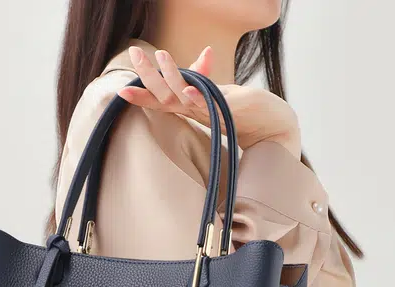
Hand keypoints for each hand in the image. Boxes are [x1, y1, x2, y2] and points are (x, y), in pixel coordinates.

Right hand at [118, 46, 300, 155]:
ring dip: (171, 78)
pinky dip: (198, 98)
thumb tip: (203, 52)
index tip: (121, 90)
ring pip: (184, 97)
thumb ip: (207, 76)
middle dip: (148, 76)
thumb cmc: (245, 111)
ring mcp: (212, 112)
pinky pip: (210, 105)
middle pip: (165, 96)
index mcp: (190, 108)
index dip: (142, 97)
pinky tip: (188, 91)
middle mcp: (196, 112)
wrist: (273, 127)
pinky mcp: (230, 111)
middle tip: (134, 54)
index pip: (161, 101)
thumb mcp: (219, 90)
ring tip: (161, 56)